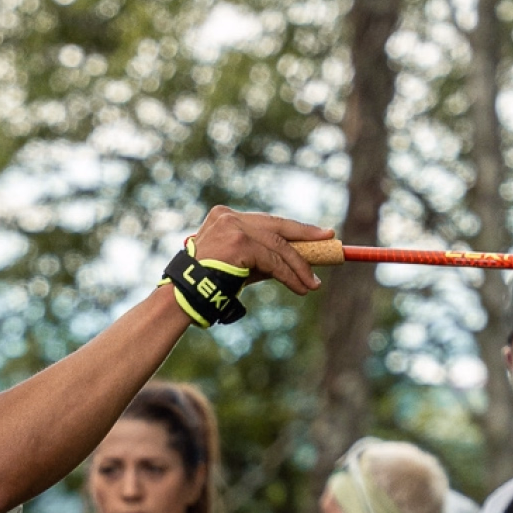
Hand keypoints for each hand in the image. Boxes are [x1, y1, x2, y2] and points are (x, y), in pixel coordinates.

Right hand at [190, 205, 328, 297]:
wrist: (183, 296)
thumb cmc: (207, 284)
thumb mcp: (236, 264)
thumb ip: (259, 258)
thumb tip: (292, 263)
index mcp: (224, 216)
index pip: (266, 221)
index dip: (292, 228)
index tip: (314, 232)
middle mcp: (229, 216)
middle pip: (276, 225)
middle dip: (305, 234)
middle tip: (329, 239)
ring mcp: (234, 227)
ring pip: (278, 246)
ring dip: (299, 267)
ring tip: (312, 284)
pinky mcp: (240, 243)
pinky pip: (274, 260)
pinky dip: (290, 275)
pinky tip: (301, 288)